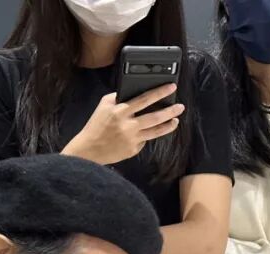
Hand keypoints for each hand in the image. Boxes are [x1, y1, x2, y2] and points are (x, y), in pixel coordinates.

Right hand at [61, 85, 184, 164]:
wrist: (89, 149)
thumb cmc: (96, 125)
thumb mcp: (103, 106)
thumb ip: (118, 98)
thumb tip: (133, 93)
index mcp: (121, 111)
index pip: (145, 99)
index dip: (160, 92)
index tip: (171, 87)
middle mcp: (129, 125)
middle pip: (155, 117)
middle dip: (170, 111)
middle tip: (180, 107)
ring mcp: (132, 139)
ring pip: (155, 132)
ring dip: (168, 126)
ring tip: (175, 121)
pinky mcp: (133, 150)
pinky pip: (144, 141)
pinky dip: (145, 136)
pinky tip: (145, 133)